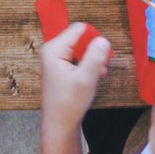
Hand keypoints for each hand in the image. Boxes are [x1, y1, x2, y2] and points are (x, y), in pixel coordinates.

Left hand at [39, 22, 110, 136]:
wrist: (59, 124)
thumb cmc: (70, 103)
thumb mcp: (86, 79)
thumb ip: (95, 57)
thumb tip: (103, 39)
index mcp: (53, 49)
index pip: (79, 29)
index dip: (93, 40)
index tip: (100, 57)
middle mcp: (51, 50)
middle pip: (80, 37)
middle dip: (93, 50)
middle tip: (100, 68)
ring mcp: (54, 58)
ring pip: (80, 48)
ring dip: (91, 59)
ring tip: (97, 75)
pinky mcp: (59, 66)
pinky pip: (77, 56)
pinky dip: (86, 65)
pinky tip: (91, 78)